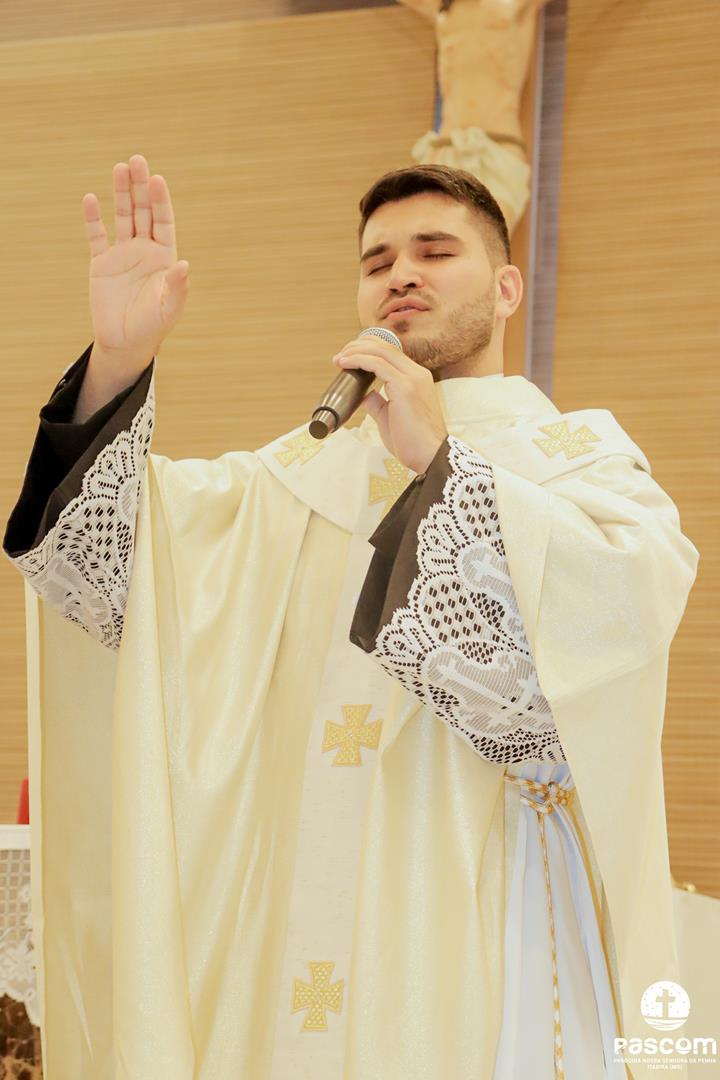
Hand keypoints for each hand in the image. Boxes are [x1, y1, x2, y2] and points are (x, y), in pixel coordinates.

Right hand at [82, 154, 188, 369]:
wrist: (126, 343)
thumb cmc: (153, 326)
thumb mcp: (169, 307)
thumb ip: (177, 286)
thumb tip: (184, 264)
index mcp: (164, 257)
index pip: (163, 221)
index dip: (160, 201)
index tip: (157, 180)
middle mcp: (144, 250)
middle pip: (143, 211)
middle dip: (140, 187)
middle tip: (137, 160)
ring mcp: (122, 254)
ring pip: (122, 217)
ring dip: (121, 193)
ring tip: (119, 168)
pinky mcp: (101, 263)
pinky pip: (97, 236)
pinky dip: (93, 218)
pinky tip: (91, 199)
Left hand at [332, 337, 447, 473]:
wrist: (430, 456)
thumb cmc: (412, 442)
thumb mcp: (390, 417)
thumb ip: (379, 403)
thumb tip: (365, 396)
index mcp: (417, 378)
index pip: (391, 352)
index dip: (368, 349)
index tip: (348, 358)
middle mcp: (417, 373)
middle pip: (384, 346)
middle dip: (358, 346)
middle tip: (339, 356)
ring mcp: (412, 378)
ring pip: (380, 350)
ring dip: (355, 351)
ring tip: (338, 359)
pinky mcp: (405, 387)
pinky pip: (377, 364)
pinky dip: (358, 360)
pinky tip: (345, 363)